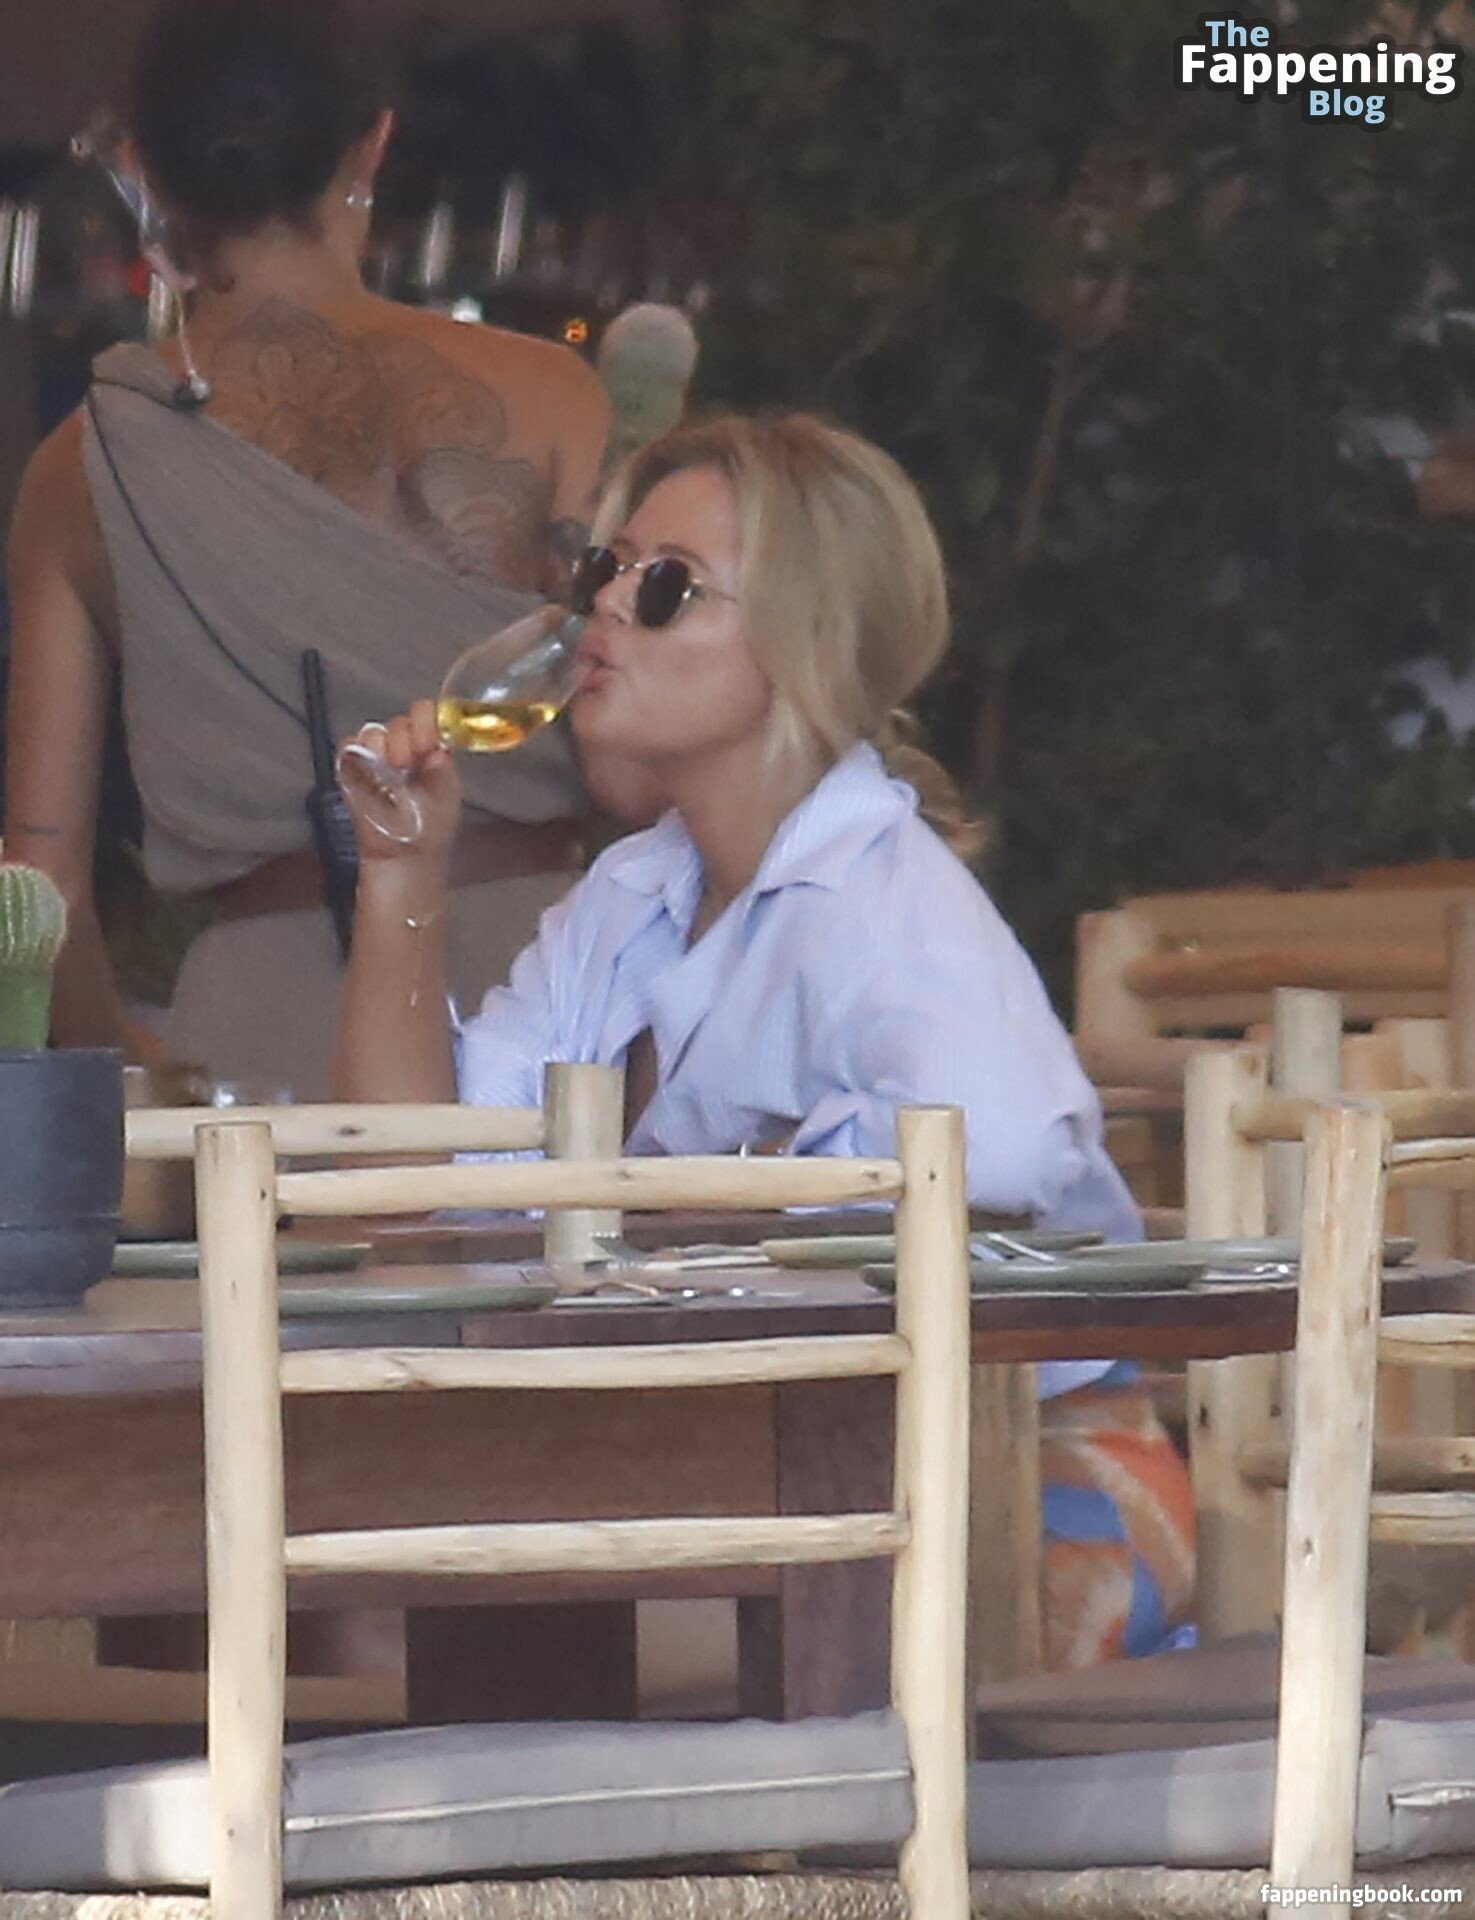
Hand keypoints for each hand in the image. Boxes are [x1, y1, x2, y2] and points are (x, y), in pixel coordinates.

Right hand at [339, 700, 461, 862]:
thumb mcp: (448, 797)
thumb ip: (444, 771)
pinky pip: (349, 746)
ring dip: (383, 745)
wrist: (406, 856)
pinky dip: (358, 751)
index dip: (427, 720)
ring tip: (391, 768)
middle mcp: (404, 747)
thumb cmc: (430, 827)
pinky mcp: (353, 768)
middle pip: (400, 722)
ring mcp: (377, 756)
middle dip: (405, 736)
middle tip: (408, 760)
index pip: (428, 715)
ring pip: (374, 731)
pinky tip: (370, 769)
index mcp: (430, 747)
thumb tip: (439, 750)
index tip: (427, 740)